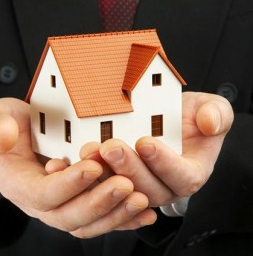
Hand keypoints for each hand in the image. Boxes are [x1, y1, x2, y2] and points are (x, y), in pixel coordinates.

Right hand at [0, 98, 155, 237]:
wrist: (12, 142)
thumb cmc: (4, 130)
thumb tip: (4, 137)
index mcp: (20, 184)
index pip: (43, 194)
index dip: (68, 184)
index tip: (92, 167)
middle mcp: (42, 201)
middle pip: (70, 216)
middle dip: (99, 202)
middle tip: (125, 185)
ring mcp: (61, 204)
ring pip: (89, 223)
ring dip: (115, 214)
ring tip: (140, 198)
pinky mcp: (78, 201)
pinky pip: (101, 218)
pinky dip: (123, 218)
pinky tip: (145, 211)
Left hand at [80, 92, 233, 206]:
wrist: (166, 118)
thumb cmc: (188, 116)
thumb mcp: (209, 108)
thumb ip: (217, 114)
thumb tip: (210, 123)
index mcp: (190, 172)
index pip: (182, 177)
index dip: (164, 163)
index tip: (146, 142)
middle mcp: (165, 185)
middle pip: (148, 188)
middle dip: (128, 168)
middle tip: (111, 146)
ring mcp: (140, 185)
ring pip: (124, 191)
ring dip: (106, 173)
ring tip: (91, 151)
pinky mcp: (119, 181)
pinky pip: (106, 186)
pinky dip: (93, 175)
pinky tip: (82, 158)